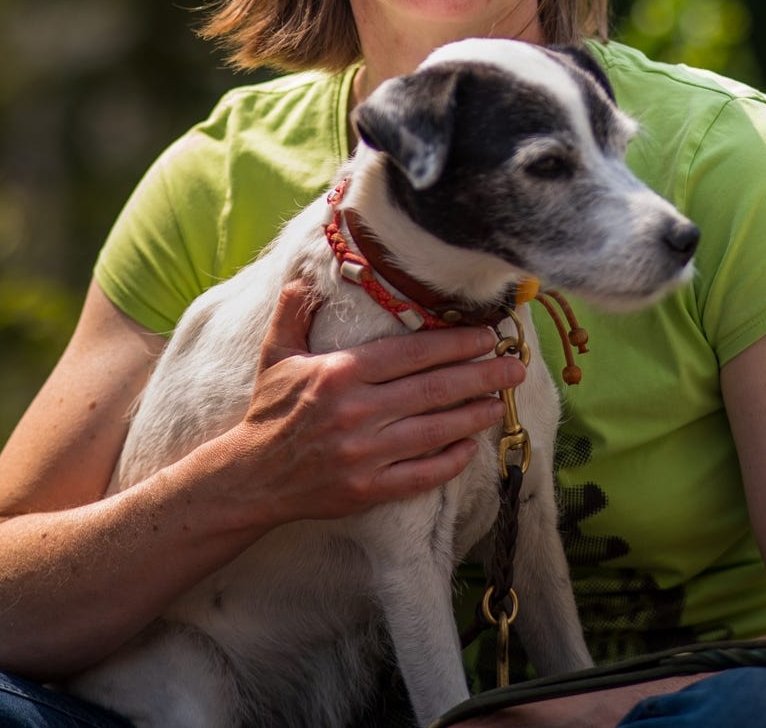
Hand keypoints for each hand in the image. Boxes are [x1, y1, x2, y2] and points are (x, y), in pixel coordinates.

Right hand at [218, 283, 525, 527]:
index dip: (455, 344)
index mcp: (339, 374)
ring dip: (474, 416)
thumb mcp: (275, 354)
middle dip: (481, 377)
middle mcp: (356, 412)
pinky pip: (420, 475)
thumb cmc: (270, 411)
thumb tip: (306, 276)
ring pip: (434, 431)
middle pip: (433, 390)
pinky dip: (449, 461)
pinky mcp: (367, 490)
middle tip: (516, 368)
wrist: (250, 477)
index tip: (487, 337)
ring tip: (501, 402)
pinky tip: (471, 446)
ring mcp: (363, 454)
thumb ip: (294, 312)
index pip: (411, 354)